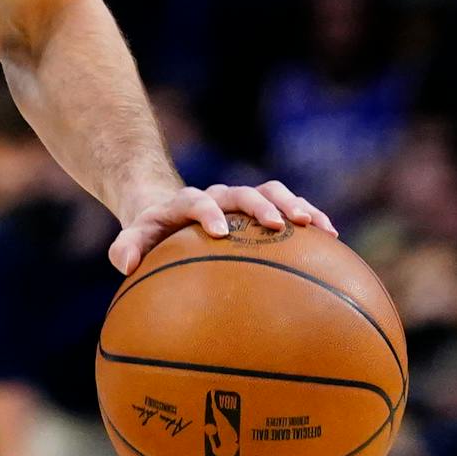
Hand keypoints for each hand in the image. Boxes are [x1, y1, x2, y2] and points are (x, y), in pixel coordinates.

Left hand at [107, 180, 336, 274]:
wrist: (168, 209)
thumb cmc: (153, 232)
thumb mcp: (136, 236)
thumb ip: (126, 246)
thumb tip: (124, 264)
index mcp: (186, 202)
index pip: (196, 198)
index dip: (206, 210)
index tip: (218, 230)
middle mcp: (217, 195)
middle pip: (241, 191)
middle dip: (261, 205)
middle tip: (280, 224)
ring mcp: (242, 200)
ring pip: (271, 192)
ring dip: (294, 204)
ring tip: (318, 226)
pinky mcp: (262, 209)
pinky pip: (289, 207)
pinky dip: (310, 217)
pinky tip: (333, 238)